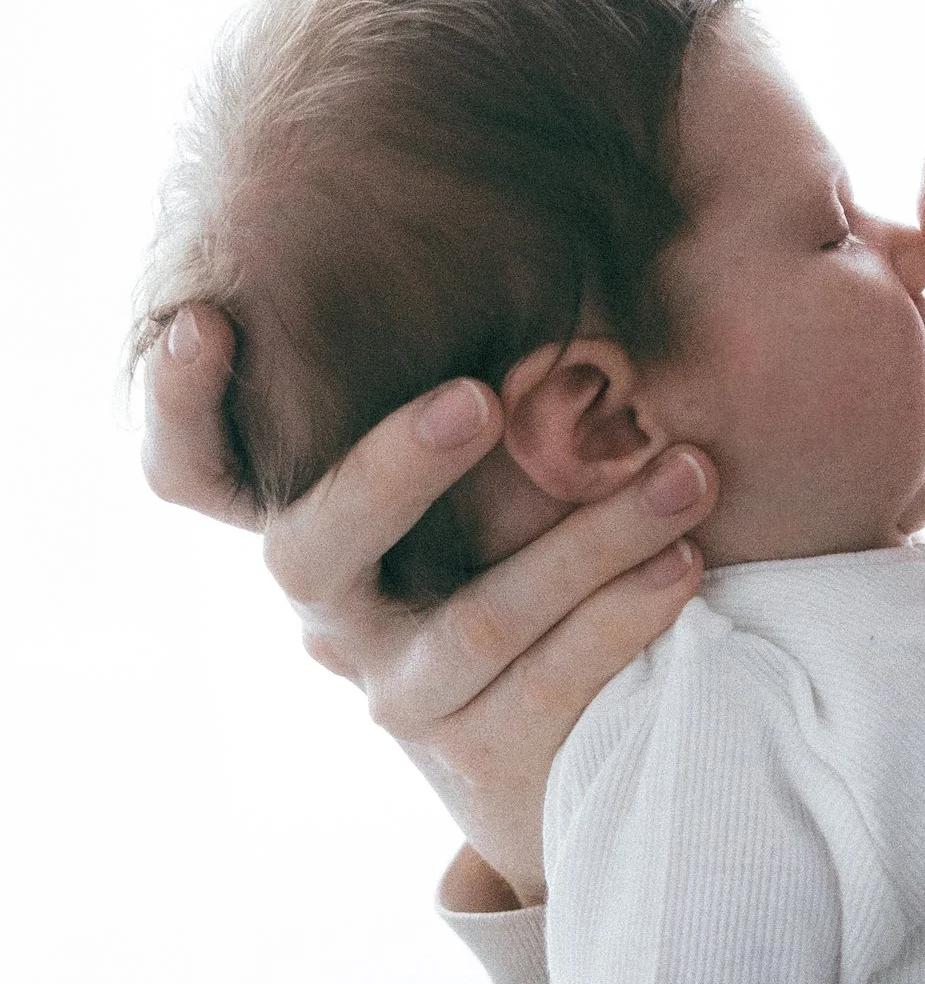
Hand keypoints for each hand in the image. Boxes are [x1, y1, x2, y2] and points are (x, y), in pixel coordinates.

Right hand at [139, 303, 714, 899]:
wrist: (570, 756)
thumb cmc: (534, 558)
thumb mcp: (494, 471)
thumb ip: (484, 392)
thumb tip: (541, 225)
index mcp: (316, 526)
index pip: (191, 468)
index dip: (178, 401)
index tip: (202, 319)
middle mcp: (333, 611)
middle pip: (318, 543)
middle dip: (397, 464)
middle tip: (478, 394)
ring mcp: (398, 694)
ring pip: (477, 619)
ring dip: (591, 539)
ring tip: (686, 475)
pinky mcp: (478, 757)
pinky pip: (548, 682)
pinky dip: (622, 615)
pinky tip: (686, 562)